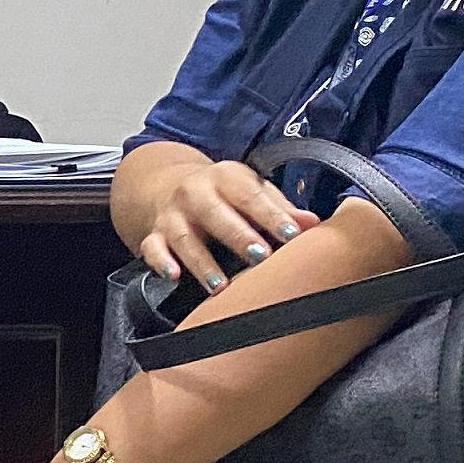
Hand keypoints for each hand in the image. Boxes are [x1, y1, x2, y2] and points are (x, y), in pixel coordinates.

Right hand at [140, 159, 314, 292]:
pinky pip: (152, 249)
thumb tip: (311, 223)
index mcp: (225, 177)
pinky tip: (173, 275)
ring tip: (220, 285)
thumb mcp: (250, 191)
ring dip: (202, 262)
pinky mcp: (154, 235)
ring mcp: (172, 215)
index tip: (292, 234)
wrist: (168, 186)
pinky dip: (161, 262)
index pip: (250, 195)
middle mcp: (195, 193)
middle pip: (215, 214)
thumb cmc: (223, 195)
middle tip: (260, 256)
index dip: (272, 215)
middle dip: (238, 236)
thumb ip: (279, 207)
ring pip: (185, 238)